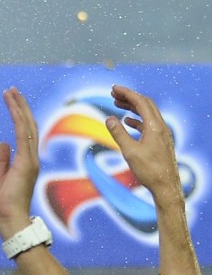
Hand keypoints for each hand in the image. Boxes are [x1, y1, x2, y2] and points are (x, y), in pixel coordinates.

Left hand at [0, 87, 38, 240]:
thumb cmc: (5, 205)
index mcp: (26, 162)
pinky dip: (18, 119)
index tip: (10, 101)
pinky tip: (13, 106)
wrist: (10, 220)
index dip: (18, 115)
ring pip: (26, 126)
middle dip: (19, 106)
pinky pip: (22, 135)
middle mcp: (31, 158)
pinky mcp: (26, 162)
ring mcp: (30, 159)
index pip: (23, 133)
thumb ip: (2, 161)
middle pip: (27, 125)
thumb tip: (1, 144)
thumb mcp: (0, 179)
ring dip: (18, 107)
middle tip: (11, 90)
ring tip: (10, 92)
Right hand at [106, 85, 182, 200]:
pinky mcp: (160, 141)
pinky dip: (137, 119)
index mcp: (155, 127)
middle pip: (146, 104)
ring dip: (132, 107)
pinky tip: (128, 121)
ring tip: (117, 104)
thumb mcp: (129, 151)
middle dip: (129, 97)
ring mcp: (162, 134)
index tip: (114, 88)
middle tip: (113, 93)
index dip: (127, 93)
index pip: (141, 103)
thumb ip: (118, 133)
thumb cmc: (148, 170)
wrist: (165, 186)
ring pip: (147, 114)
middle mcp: (161, 127)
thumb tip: (109, 118)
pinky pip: (149, 124)